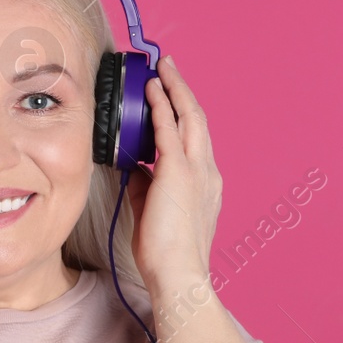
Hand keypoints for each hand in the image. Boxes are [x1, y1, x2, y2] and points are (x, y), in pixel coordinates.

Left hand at [126, 55, 221, 291]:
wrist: (178, 274)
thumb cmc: (168, 254)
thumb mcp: (156, 212)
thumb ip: (148, 186)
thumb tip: (135, 167)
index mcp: (206, 184)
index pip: (196, 139)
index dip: (184, 114)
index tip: (171, 96)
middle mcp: (207, 172)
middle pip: (197, 120)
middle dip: (183, 90)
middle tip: (169, 67)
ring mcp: (196, 170)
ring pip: (189, 117)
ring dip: (175, 89)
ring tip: (162, 68)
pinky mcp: (178, 172)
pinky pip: (169, 129)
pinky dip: (162, 105)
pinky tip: (153, 89)